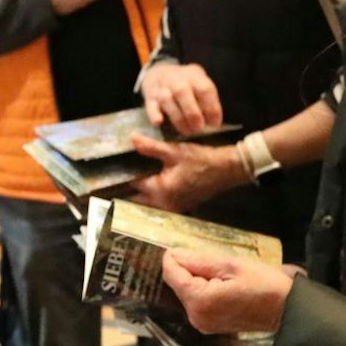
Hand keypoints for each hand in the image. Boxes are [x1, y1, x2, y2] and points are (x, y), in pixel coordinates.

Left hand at [128, 135, 246, 212]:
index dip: (124, 175)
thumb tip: (132, 140)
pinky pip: (161, 203)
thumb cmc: (204, 159)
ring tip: (132, 177)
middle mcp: (165, 204)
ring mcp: (175, 206)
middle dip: (128, 190)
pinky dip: (154, 194)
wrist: (230, 169)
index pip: (133, 185)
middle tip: (118, 176)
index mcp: (161, 191)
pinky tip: (151, 180)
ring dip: (141, 194)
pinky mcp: (182, 204)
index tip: (114, 168)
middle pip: (138, 200)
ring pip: (149, 203)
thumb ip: (151, 147)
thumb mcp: (175, 151)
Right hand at [139, 62, 223, 133]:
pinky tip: (159, 122)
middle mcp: (176, 79)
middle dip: (193, 113)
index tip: (215, 123)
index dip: (211, 107)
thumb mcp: (199, 83)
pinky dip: (154, 114)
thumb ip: (207, 99)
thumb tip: (213, 123)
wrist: (159, 73)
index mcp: (194, 75)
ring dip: (178, 118)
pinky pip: (150, 106)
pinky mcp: (150, 98)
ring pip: (167, 100)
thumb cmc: (186, 84)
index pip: (204, 89)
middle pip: (182, 92)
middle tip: (199, 129)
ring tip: (186, 131)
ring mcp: (161, 88)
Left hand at [161, 251, 292, 333]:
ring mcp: (202, 324)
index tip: (183, 246)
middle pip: (178, 284)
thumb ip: (199, 260)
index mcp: (200, 301)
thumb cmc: (266, 286)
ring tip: (223, 274)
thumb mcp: (232, 265)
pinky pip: (197, 302)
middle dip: (189, 269)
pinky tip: (223, 285)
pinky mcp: (210, 326)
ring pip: (187, 292)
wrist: (288, 310)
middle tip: (214, 261)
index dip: (174, 257)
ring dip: (198, 279)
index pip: (172, 274)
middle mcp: (196, 317)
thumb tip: (174, 255)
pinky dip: (204, 290)